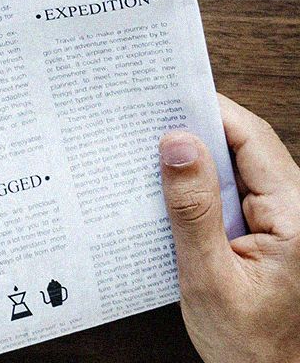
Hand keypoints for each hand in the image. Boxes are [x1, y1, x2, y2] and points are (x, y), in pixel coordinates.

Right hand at [160, 94, 299, 362]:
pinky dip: (202, 184)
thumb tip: (178, 143)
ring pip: (238, 166)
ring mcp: (285, 222)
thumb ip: (193, 209)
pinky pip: (234, 191)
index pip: (252, 138)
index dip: (209, 109)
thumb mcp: (209, 278)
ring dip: (197, 157)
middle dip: (196, 128)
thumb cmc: (250, 347)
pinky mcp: (270, 233)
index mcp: (296, 216)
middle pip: (245, 145)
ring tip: (149, 149)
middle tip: (146, 116)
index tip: (165, 94)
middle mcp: (297, 211)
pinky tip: (170, 189)